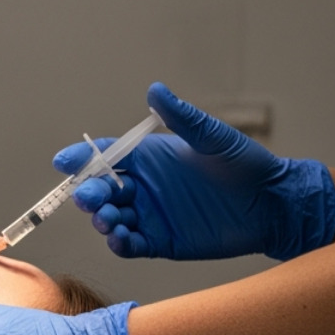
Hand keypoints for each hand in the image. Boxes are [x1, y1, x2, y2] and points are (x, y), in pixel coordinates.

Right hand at [54, 82, 334, 259]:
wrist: (271, 205)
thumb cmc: (245, 165)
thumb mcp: (213, 138)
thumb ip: (183, 118)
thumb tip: (156, 89)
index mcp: (150, 158)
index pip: (106, 155)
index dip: (83, 159)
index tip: (63, 162)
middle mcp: (144, 186)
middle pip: (102, 189)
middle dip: (90, 193)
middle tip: (90, 198)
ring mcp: (150, 215)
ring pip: (111, 218)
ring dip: (102, 219)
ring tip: (108, 220)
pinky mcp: (160, 241)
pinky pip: (130, 244)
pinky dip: (119, 243)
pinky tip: (120, 238)